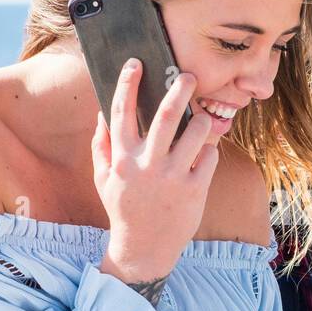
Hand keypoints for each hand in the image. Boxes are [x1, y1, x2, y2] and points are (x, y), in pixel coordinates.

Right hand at [93, 59, 216, 284]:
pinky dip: (209, 151)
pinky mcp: (195, 192)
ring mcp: (173, 179)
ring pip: (196, 134)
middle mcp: (147, 166)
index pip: (121, 112)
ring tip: (200, 118)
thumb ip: (102, 145)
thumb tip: (102, 112)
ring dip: (201, 120)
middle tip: (189, 75)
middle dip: (179, 90)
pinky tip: (203, 154)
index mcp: (122, 159)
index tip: (136, 62)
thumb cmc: (123, 207)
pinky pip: (209, 159)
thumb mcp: (103, 178)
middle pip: (166, 116)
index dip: (127, 84)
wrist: (143, 248)